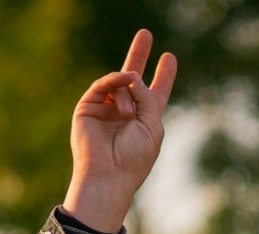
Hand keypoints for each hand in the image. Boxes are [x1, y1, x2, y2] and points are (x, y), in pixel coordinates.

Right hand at [62, 28, 176, 232]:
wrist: (109, 174)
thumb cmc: (134, 158)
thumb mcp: (152, 125)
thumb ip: (148, 97)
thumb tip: (132, 74)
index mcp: (145, 120)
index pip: (156, 94)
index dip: (164, 77)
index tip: (169, 58)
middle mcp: (125, 112)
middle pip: (133, 78)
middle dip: (139, 56)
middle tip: (146, 34)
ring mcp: (106, 108)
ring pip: (122, 82)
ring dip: (129, 94)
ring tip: (128, 116)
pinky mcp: (89, 107)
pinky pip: (105, 84)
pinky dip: (116, 80)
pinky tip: (126, 81)